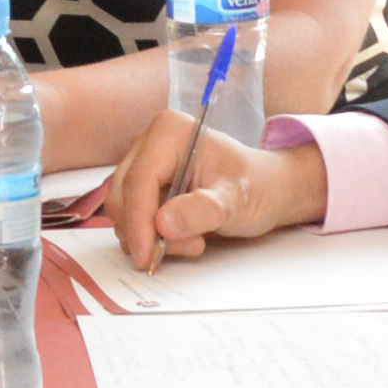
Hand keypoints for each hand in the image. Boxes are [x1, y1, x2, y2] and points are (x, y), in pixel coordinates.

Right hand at [109, 103, 325, 268]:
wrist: (265, 189)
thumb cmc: (255, 187)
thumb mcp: (236, 201)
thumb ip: (202, 210)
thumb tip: (162, 224)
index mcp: (169, 132)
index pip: (139, 181)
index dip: (138, 222)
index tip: (147, 255)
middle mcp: (149, 143)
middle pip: (122, 195)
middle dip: (146, 231)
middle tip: (188, 246)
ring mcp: (142, 164)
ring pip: (122, 210)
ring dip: (150, 236)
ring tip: (194, 239)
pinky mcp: (142, 185)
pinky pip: (130, 216)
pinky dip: (148, 234)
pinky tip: (180, 236)